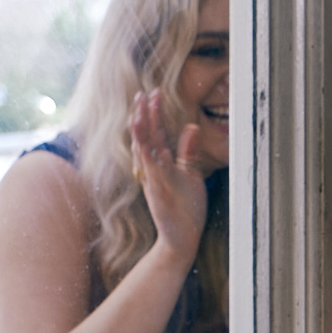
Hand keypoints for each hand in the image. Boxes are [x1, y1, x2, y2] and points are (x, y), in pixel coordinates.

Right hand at [131, 87, 210, 266]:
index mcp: (159, 164)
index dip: (153, 114)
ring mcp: (154, 183)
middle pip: (145, 138)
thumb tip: (191, 126)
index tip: (154, 93)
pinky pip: (154, 178)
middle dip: (144, 116)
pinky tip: (153, 149)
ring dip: (142, 134)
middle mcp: (152, 171)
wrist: (180, 238)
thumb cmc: (185, 207)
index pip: (154, 133)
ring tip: (140, 114)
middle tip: (144, 94)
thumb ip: (188, 151)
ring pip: (144, 154)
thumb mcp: (190, 173)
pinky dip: (153, 164)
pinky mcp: (159, 197)